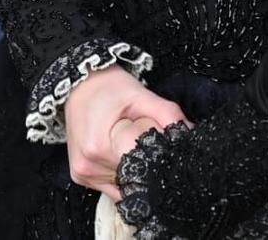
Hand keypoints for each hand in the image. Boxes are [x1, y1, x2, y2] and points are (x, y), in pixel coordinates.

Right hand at [64, 67, 185, 201]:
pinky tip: (120, 151)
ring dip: (133, 168)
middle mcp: (88, 165)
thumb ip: (167, 114)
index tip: (160, 143)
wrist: (79, 83)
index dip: (156, 156)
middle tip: (145, 139)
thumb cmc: (107, 87)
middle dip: (146, 163)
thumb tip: (188, 132)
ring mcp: (83, 173)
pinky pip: (110, 184)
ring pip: (122, 184)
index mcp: (100, 146)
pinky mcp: (81, 176)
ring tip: (128, 142)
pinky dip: (121, 171)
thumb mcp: (141, 95)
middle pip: (133, 178)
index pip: (142, 168)